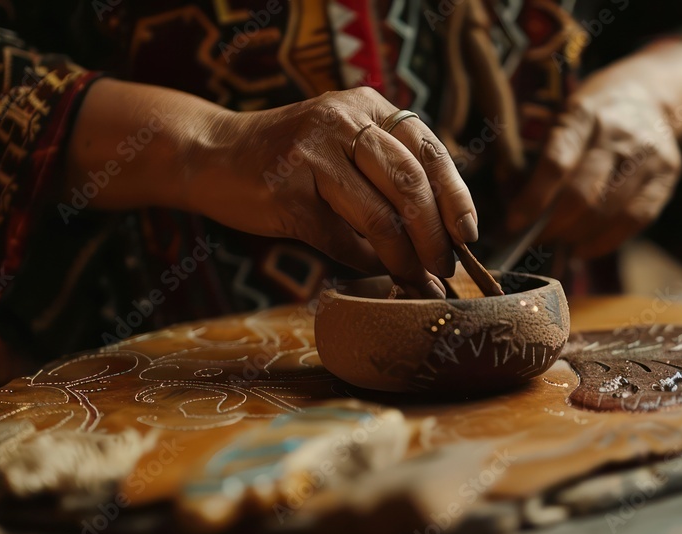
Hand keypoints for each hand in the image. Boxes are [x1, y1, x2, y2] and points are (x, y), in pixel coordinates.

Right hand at [191, 87, 478, 297]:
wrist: (212, 155)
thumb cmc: (290, 159)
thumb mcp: (343, 142)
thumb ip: (388, 172)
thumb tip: (444, 232)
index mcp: (367, 106)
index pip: (430, 151)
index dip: (457, 198)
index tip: (469, 235)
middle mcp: (343, 121)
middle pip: (411, 185)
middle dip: (435, 236)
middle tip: (444, 267)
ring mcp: (312, 155)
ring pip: (380, 217)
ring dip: (405, 258)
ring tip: (417, 280)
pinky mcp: (286, 193)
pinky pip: (339, 240)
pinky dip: (361, 262)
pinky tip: (370, 271)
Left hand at [506, 75, 681, 258]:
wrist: (646, 96)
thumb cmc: (588, 119)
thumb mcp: (559, 121)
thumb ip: (539, 163)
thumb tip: (516, 217)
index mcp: (582, 114)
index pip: (555, 164)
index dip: (533, 200)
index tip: (513, 224)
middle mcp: (618, 133)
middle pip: (582, 195)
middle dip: (552, 226)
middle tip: (535, 240)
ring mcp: (646, 154)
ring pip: (607, 212)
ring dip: (576, 237)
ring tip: (557, 244)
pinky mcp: (667, 174)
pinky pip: (635, 219)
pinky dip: (605, 242)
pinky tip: (583, 248)